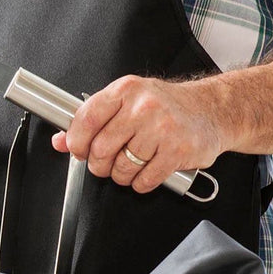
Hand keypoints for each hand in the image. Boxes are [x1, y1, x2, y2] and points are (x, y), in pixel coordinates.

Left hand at [50, 75, 230, 192]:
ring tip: (131, 165)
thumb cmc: (166, 106)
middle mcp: (144, 107)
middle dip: (99, 164)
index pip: (86, 119)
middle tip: (107, 162)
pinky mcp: (178, 151)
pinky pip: (144, 180)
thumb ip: (93, 119)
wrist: (211, 109)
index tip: (79, 150)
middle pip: (101, 149)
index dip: (77, 142)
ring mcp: (162, 129)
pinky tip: (148, 171)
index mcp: (126, 90)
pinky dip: (141, 182)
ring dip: (121, 175)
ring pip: (121, 168)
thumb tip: (60, 140)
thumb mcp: (127, 101)